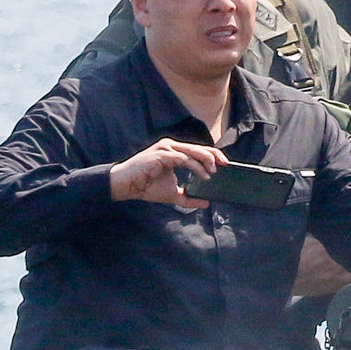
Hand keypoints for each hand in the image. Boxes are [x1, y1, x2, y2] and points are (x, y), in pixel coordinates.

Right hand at [110, 137, 225, 205]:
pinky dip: (196, 167)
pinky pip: (184, 159)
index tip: (225, 163)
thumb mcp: (173, 194)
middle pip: (199, 148)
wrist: (125, 186)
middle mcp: (171, 146)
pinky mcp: (163, 154)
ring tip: (214, 173)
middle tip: (226, 165)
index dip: (212, 155)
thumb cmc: (146, 187)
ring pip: (193, 151)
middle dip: (214, 155)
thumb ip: (189, 197)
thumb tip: (207, 203)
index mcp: (174, 152)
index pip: (197, 150)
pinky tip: (203, 175)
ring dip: (206, 161)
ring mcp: (166, 148)